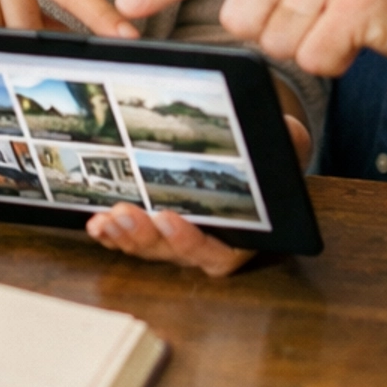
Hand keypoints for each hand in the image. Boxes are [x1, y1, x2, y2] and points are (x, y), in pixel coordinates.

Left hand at [86, 113, 310, 275]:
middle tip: (124, 214)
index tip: (169, 218)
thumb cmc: (271, 158)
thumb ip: (289, 143)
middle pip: (173, 254)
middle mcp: (209, 247)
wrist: (257, 160)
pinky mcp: (159, 231)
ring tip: (106, 218)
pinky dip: (114, 235)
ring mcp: (180, 243)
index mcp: (243, 239)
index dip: (189, 241)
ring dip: (125, 236)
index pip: (216, 253)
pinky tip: (97, 224)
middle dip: (144, 236)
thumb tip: (286, 132)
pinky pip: (135, 241)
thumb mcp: (288, 146)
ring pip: (150, 250)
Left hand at [117, 0, 386, 76]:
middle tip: (315, 14)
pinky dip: (335, 61)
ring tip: (341, 20)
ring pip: (277, 44)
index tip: (124, 5)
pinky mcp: (355, 3)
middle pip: (240, 21)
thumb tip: (224, 16)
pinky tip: (359, 36)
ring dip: (308, 47)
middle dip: (273, 33)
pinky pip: (316, 59)